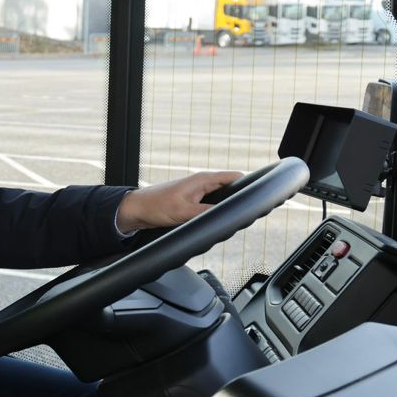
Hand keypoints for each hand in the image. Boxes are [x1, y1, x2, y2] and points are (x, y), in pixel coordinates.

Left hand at [116, 170, 241, 231]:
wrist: (136, 210)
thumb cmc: (155, 206)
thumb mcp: (184, 212)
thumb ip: (207, 212)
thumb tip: (228, 215)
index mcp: (203, 179)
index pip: (235, 177)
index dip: (249, 185)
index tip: (260, 195)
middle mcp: (202, 183)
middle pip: (231, 187)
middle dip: (240, 198)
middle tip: (249, 212)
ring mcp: (198, 192)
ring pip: (222, 197)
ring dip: (228, 205)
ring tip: (236, 217)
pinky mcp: (193, 201)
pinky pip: (212, 204)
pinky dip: (217, 210)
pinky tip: (218, 220)